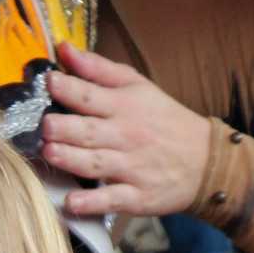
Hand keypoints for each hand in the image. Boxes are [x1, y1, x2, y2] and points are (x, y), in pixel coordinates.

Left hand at [42, 44, 211, 218]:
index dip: (69, 87)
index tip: (51, 81)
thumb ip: (98, 69)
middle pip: (89, 131)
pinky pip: (112, 200)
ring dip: (71, 159)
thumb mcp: (138, 86)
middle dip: (64, 127)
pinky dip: (92, 203)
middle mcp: (125, 136)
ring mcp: (131, 168)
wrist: (207, 160)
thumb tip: (64, 49)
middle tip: (46, 125)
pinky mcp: (136, 196)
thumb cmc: (164, 119)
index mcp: (124, 106)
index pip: (91, 95)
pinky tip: (72, 203)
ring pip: (96, 163)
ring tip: (50, 153)